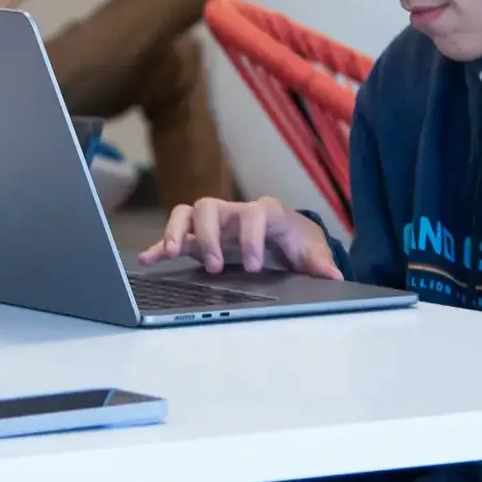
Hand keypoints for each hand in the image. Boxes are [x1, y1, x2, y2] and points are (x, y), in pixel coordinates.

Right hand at [137, 196, 343, 278]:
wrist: (287, 237)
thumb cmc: (298, 242)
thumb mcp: (311, 251)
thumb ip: (319, 262)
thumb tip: (333, 275)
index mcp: (264, 213)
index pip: (253, 216)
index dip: (250, 238)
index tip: (253, 266)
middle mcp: (234, 212)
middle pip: (210, 206)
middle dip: (208, 234)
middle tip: (214, 266)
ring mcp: (214, 223)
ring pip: (187, 213)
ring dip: (176, 232)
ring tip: (171, 254)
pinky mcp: (200, 237)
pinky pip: (176, 236)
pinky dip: (160, 246)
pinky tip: (148, 260)